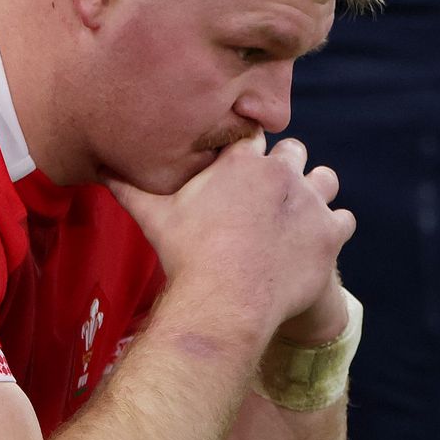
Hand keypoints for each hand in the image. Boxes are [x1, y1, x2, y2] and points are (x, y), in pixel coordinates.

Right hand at [108, 136, 354, 339]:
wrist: (226, 302)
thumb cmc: (187, 257)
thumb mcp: (154, 218)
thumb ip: (128, 189)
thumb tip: (97, 169)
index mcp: (241, 162)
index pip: (250, 138)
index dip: (245, 153)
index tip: (240, 169)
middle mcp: (282, 173)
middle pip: (292, 153)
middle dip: (283, 169)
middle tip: (266, 197)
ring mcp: (311, 202)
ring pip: (325, 180)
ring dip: (314, 194)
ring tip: (297, 215)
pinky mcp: (330, 233)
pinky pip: (342, 220)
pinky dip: (331, 230)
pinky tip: (314, 243)